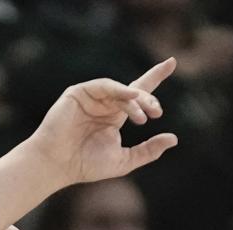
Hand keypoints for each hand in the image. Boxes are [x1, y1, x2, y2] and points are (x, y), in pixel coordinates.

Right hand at [27, 59, 178, 187]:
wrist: (58, 165)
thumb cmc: (86, 165)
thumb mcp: (125, 160)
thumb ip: (149, 150)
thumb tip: (174, 139)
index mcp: (115, 116)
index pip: (139, 93)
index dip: (155, 77)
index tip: (172, 62)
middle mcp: (105, 104)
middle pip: (134, 91)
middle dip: (148, 100)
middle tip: (157, 112)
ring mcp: (91, 97)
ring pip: (121, 91)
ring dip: (136, 100)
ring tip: (145, 117)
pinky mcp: (79, 93)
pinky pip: (104, 86)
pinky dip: (119, 90)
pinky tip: (132, 98)